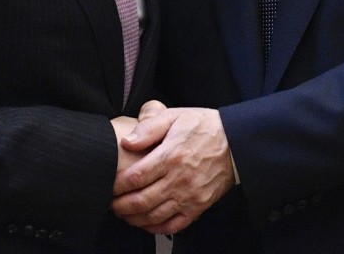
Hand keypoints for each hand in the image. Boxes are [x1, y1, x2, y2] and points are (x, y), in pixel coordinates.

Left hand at [111, 108, 234, 233]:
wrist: (235, 142)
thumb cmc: (202, 127)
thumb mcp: (174, 116)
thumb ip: (148, 128)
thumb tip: (127, 141)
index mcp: (170, 156)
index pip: (136, 177)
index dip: (118, 184)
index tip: (108, 184)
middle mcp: (179, 179)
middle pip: (142, 200)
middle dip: (121, 205)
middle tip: (109, 203)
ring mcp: (189, 196)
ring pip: (156, 215)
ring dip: (135, 218)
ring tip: (123, 214)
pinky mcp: (199, 206)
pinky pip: (175, 225)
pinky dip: (157, 228)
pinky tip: (146, 224)